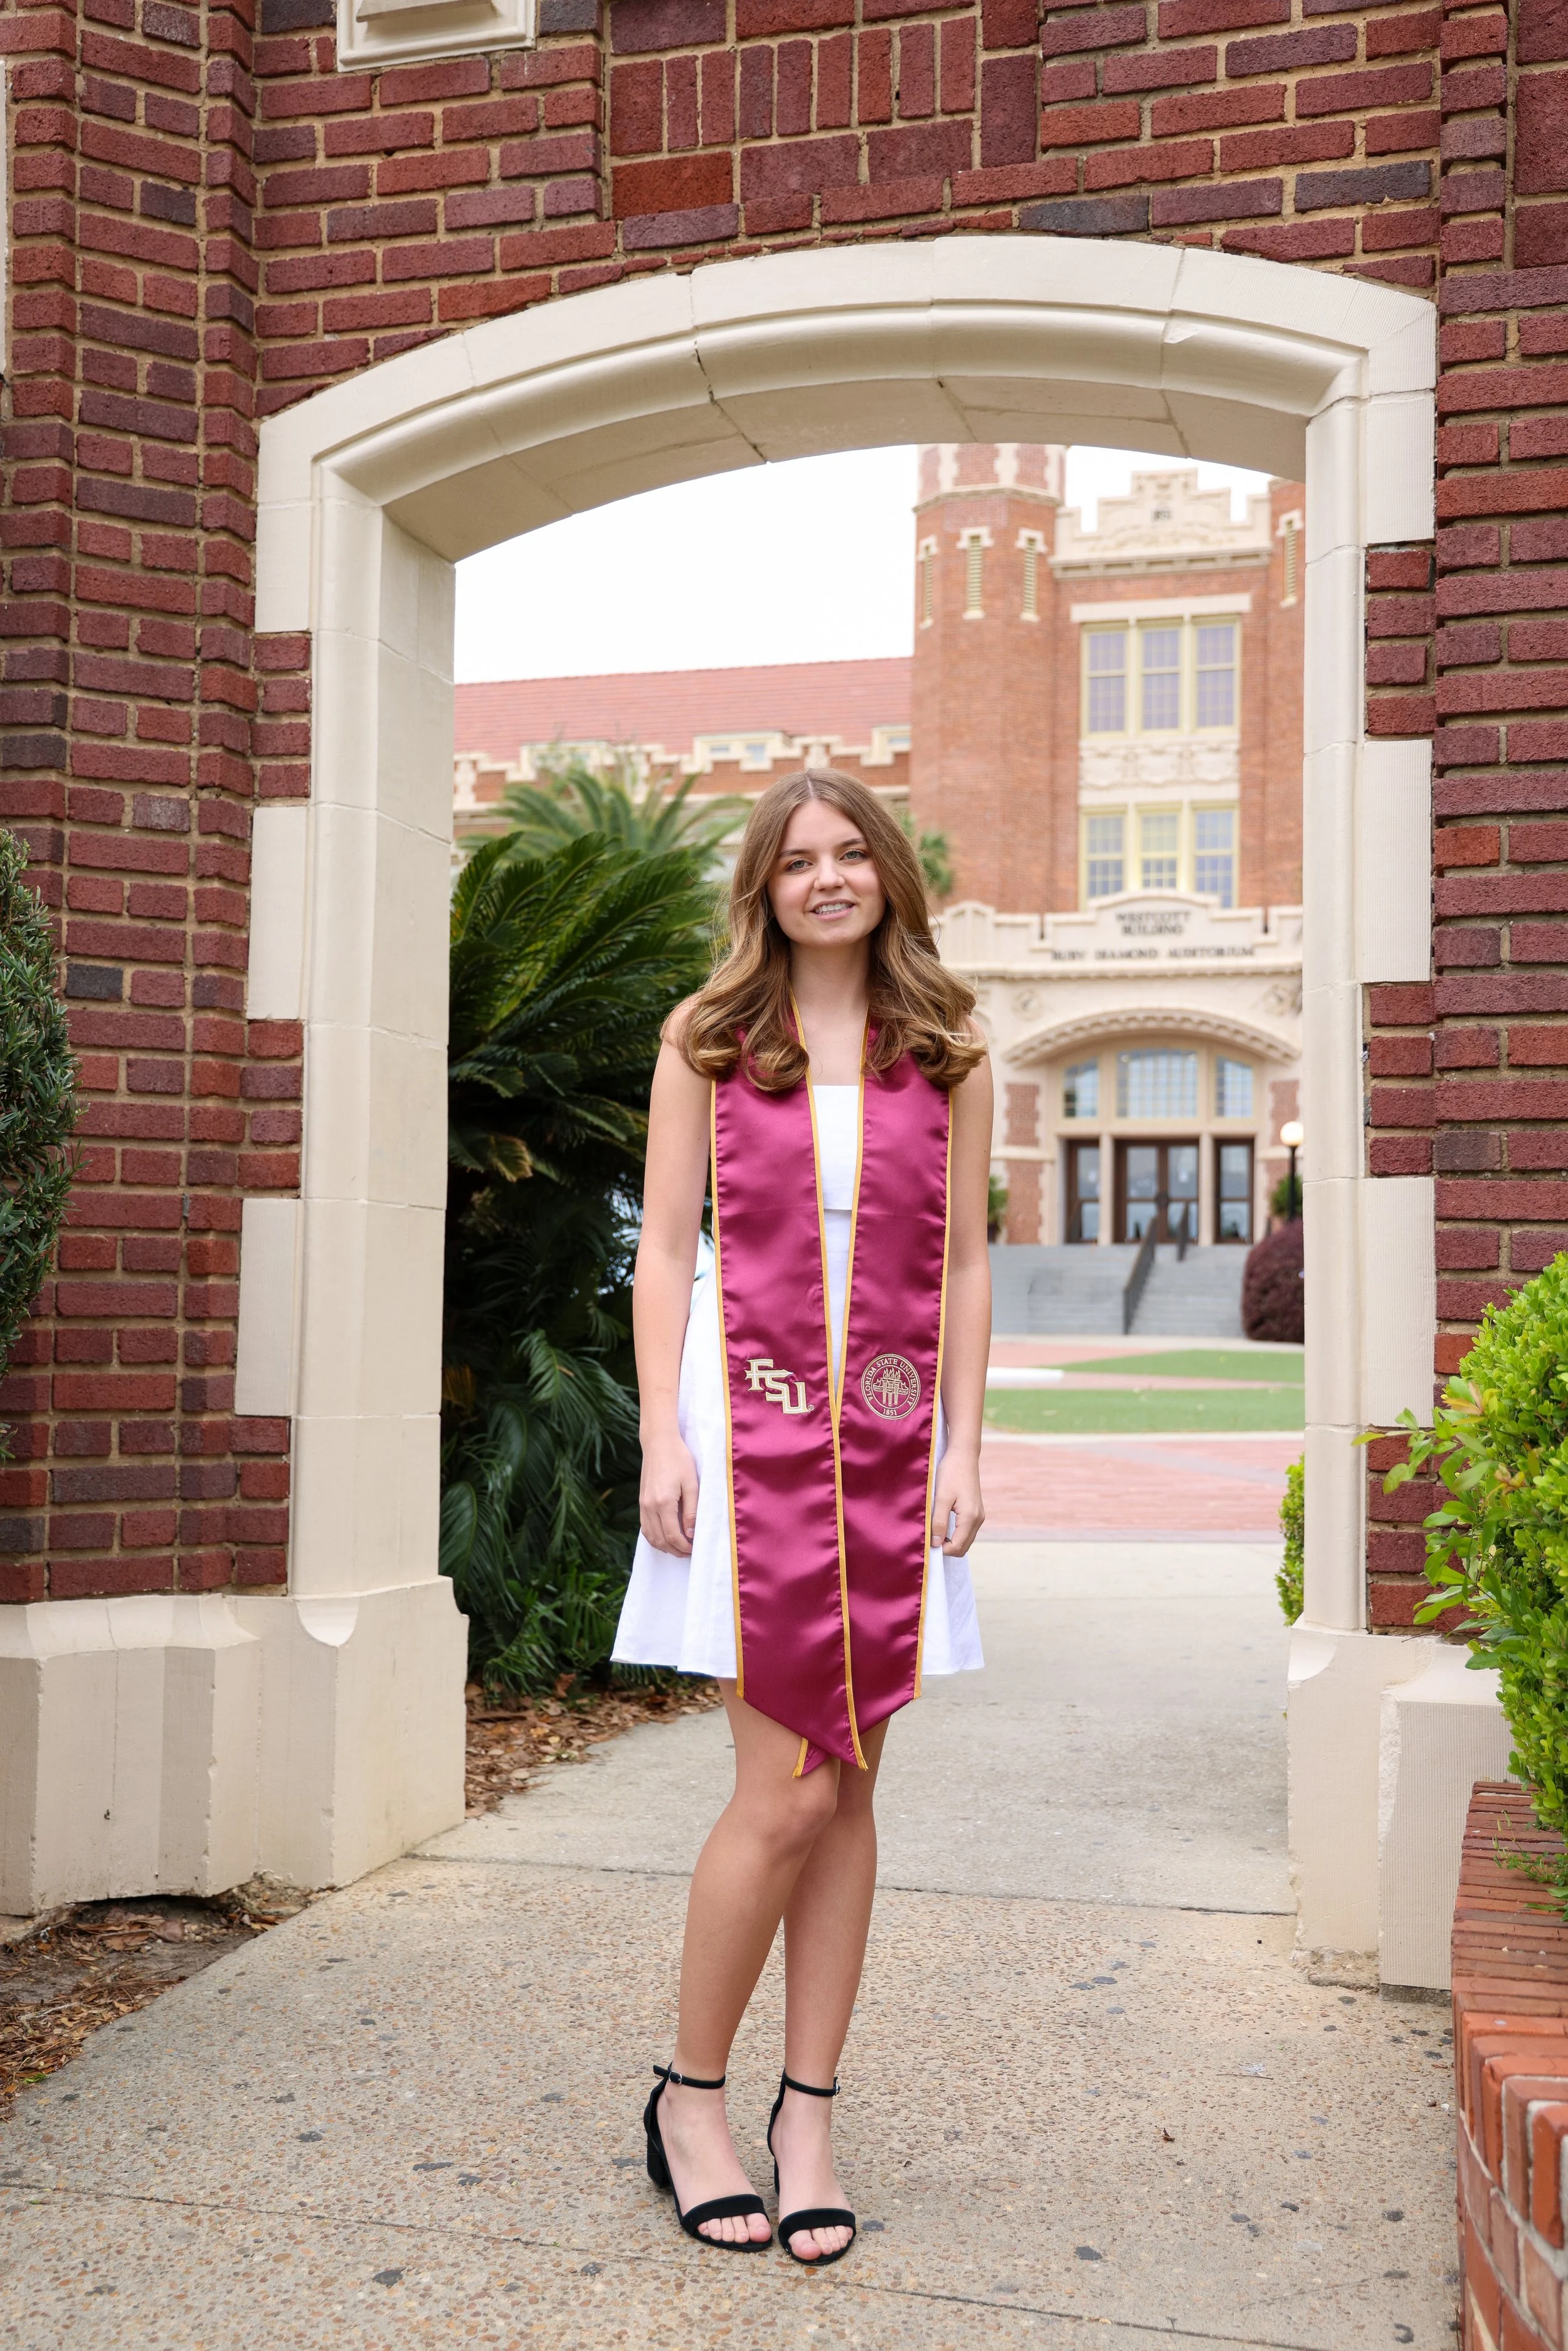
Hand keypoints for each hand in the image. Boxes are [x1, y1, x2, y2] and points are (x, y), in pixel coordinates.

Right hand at [640, 1430, 699, 1555]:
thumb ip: (692, 1511)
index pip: (673, 1536)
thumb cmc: (679, 1460)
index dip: (685, 1547)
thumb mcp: (692, 1484)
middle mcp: (649, 1506)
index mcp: (663, 1503)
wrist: (659, 1443)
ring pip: (650, 1536)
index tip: (696, 1549)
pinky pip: (645, 1527)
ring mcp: (643, 1505)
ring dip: (664, 1546)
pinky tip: (666, 1537)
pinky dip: (655, 1537)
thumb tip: (691, 1534)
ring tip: (680, 1547)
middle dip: (675, 1550)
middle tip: (690, 1552)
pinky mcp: (641, 1502)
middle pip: (660, 1540)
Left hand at [930, 1448, 983, 1555]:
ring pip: (965, 1540)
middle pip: (963, 1547)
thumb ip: (938, 1521)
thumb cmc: (951, 1473)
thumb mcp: (941, 1497)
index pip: (957, 1547)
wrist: (963, 1455)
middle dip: (946, 1548)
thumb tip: (935, 1543)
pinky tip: (942, 1525)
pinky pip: (966, 1531)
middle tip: (929, 1539)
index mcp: (970, 1517)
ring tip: (934, 1531)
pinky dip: (955, 1534)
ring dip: (951, 1541)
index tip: (927, 1543)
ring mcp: (978, 1515)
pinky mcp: (975, 1511)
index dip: (941, 1550)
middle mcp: (978, 1519)